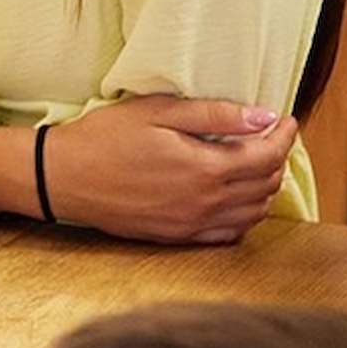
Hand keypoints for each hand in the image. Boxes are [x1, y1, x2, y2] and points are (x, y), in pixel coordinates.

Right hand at [42, 95, 297, 243]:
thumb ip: (214, 114)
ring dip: (264, 187)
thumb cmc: (103, 138)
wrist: (60, 178)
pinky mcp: (177, 236)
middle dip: (277, 158)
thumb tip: (263, 117)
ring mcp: (192, 223)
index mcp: (204, 168)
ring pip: (254, 212)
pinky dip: (245, 215)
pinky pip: (230, 233)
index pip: (268, 155)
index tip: (286, 119)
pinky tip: (234, 197)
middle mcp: (205, 202)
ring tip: (255, 164)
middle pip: (266, 184)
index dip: (285, 135)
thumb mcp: (156, 111)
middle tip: (270, 137)